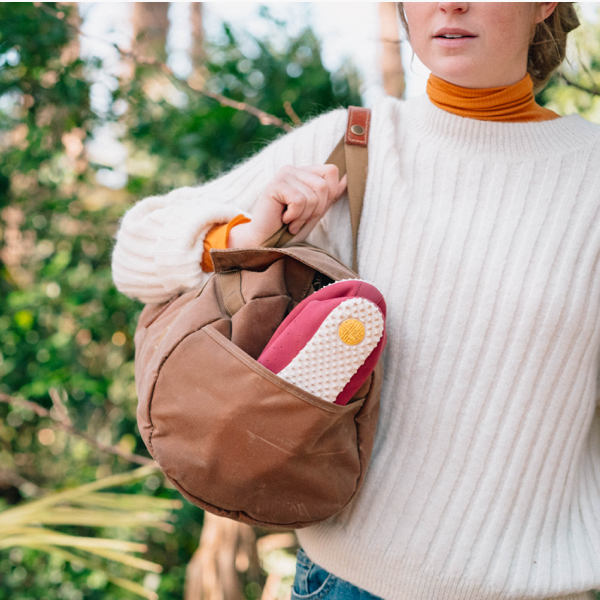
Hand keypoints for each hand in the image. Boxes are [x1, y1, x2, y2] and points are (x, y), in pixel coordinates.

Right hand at [228, 164, 346, 247]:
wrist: (267, 243)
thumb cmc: (290, 229)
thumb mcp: (315, 211)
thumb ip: (330, 195)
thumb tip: (348, 178)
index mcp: (304, 173)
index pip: (331, 171)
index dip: (328, 196)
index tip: (311, 210)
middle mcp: (294, 169)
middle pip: (324, 186)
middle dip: (316, 210)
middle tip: (300, 218)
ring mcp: (283, 175)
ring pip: (313, 196)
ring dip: (303, 216)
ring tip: (291, 220)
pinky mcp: (275, 184)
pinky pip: (299, 201)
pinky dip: (294, 216)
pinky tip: (284, 219)